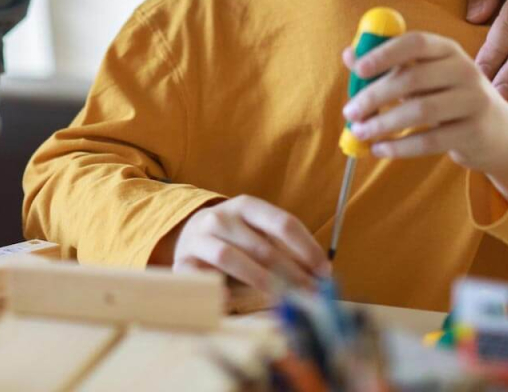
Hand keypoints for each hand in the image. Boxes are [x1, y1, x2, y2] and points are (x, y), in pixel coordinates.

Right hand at [154, 195, 329, 292]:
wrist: (188, 235)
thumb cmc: (235, 238)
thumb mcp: (257, 232)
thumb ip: (284, 247)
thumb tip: (322, 273)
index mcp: (246, 205)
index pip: (282, 223)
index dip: (307, 248)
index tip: (325, 271)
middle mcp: (221, 217)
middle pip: (262, 246)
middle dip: (292, 273)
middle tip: (311, 294)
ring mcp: (199, 237)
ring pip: (232, 258)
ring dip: (262, 281)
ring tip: (283, 298)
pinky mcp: (182, 261)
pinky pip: (203, 277)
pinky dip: (218, 290)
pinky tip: (234, 302)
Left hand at [343, 31, 507, 198]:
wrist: (496, 130)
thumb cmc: (446, 95)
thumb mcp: (422, 75)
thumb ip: (387, 64)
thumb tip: (349, 54)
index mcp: (447, 49)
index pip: (415, 43)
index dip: (384, 54)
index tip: (358, 70)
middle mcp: (464, 70)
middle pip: (413, 78)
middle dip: (375, 96)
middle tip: (349, 112)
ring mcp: (473, 101)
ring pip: (420, 111)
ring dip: (383, 124)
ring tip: (359, 132)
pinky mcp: (474, 132)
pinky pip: (431, 140)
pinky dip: (400, 147)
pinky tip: (379, 150)